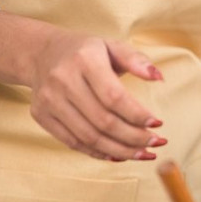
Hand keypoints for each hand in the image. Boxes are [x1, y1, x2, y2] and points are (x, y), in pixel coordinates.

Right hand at [29, 29, 165, 160]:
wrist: (42, 53)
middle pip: (103, 121)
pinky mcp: (41, 115)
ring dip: (120, 151)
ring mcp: (48, 100)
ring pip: (89, 137)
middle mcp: (63, 80)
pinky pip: (73, 142)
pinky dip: (99, 153)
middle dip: (134, 138)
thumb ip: (137, 60)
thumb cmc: (87, 52)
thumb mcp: (113, 46)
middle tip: (157, 142)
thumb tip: (159, 77)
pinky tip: (119, 155)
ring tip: (144, 153)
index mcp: (84, 60)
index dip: (137, 115)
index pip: (113, 96)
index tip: (157, 124)